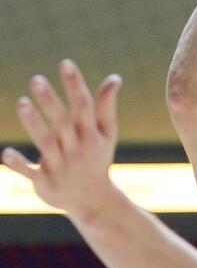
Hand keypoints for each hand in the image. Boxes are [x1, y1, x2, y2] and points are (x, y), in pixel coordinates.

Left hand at [1, 59, 120, 218]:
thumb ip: (106, 107)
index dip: (75, 85)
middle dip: (50, 102)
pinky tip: (5, 153)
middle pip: (62, 123)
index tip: (65, 63)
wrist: (94, 203)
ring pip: (46, 144)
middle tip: (36, 79)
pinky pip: (30, 173)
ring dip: (33, 124)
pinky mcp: (45, 183)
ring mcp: (60, 167)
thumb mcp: (107, 136)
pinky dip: (19, 165)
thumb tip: (114, 78)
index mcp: (91, 136)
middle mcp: (76, 150)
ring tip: (21, 102)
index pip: (84, 107)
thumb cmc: (98, 161)